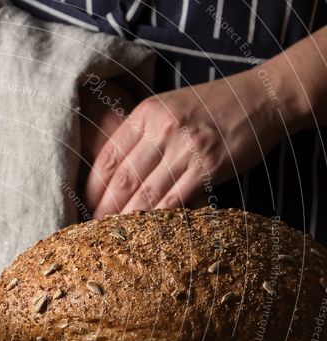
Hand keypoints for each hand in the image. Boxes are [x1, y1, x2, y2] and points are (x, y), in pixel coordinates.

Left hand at [84, 69, 286, 218]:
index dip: (93, 188)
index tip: (84, 208)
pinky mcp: (208, 167)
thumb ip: (141, 135)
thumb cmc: (211, 107)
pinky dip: (158, 220)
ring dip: (127, 220)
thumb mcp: (168, 108)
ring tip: (115, 236)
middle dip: (105, 210)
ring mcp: (187, 148)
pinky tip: (146, 233)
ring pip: (146, 194)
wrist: (262, 98)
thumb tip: (113, 175)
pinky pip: (175, 200)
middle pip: (123, 180)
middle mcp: (163, 128)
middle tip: (92, 231)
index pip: (108, 157)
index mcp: (146, 113)